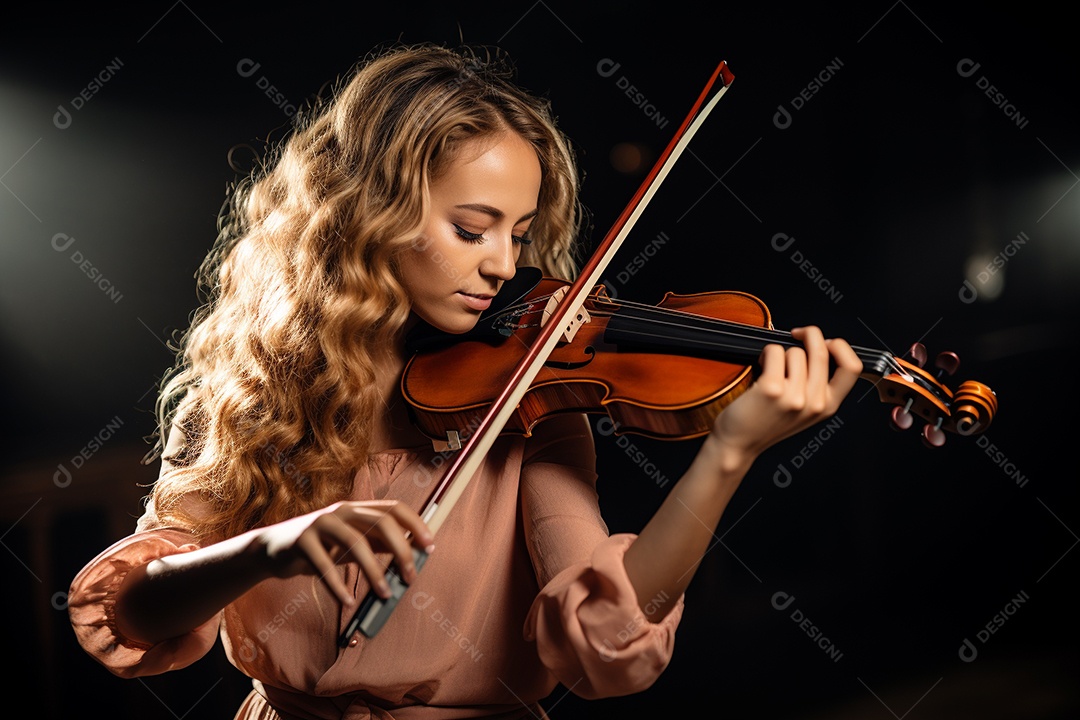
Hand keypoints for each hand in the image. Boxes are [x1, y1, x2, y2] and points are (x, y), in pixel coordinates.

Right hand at [254, 500, 434, 605]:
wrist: (274, 549)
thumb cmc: (322, 547)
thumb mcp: (352, 542)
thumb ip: (378, 543)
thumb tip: (413, 554)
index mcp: (358, 509)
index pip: (394, 508)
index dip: (415, 524)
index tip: (430, 547)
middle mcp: (342, 511)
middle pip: (380, 523)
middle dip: (401, 550)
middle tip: (410, 576)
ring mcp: (320, 523)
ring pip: (355, 543)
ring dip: (374, 571)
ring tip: (385, 594)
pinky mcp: (302, 541)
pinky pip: (324, 565)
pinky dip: (338, 586)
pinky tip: (348, 601)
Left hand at [710, 326, 862, 463]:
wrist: (738, 444)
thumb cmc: (767, 422)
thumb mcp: (805, 409)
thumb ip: (818, 384)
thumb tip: (821, 345)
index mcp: (828, 406)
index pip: (852, 367)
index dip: (841, 347)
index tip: (827, 343)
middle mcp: (815, 403)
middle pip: (822, 350)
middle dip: (809, 333)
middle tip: (796, 334)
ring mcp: (794, 397)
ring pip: (795, 351)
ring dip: (781, 352)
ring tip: (771, 368)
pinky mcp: (772, 390)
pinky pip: (774, 351)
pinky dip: (766, 353)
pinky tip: (760, 367)